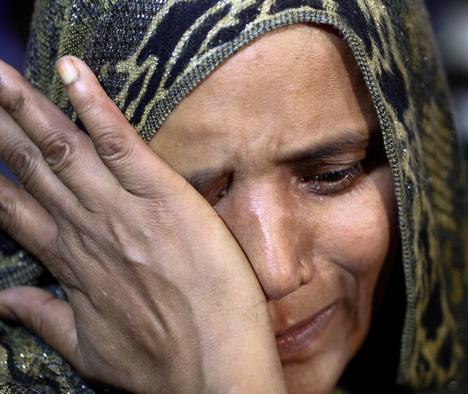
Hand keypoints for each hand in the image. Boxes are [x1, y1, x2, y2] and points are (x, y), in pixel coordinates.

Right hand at [0, 57, 285, 392]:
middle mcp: (87, 229)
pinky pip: (123, 145)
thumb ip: (42, 318)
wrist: (214, 369)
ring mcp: (123, 211)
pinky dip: (95, 108)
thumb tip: (2, 301)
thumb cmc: (160, 364)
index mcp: (70, 262)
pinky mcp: (164, 197)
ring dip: (28, 106)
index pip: (14, 208)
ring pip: (65, 148)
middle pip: (32, 167)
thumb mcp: (86, 348)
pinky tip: (71, 74)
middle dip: (1, 127)